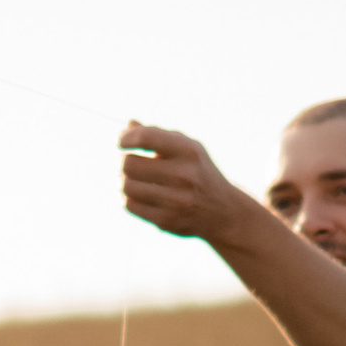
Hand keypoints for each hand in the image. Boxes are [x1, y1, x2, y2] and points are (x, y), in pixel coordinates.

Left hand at [119, 120, 252, 247]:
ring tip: (133, 179)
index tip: (122, 142)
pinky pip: (129, 205)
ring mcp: (176, 200)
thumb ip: (158, 135)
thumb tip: (129, 125)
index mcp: (189, 151)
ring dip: (125, 181)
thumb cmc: (197, 172)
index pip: (145, 138)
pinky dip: (129, 198)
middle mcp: (184, 175)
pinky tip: (139, 195)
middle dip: (126, 161)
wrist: (223, 212)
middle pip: (129, 163)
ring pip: (126, 186)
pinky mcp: (167, 220)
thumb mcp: (186, 148)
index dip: (126, 138)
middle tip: (131, 163)